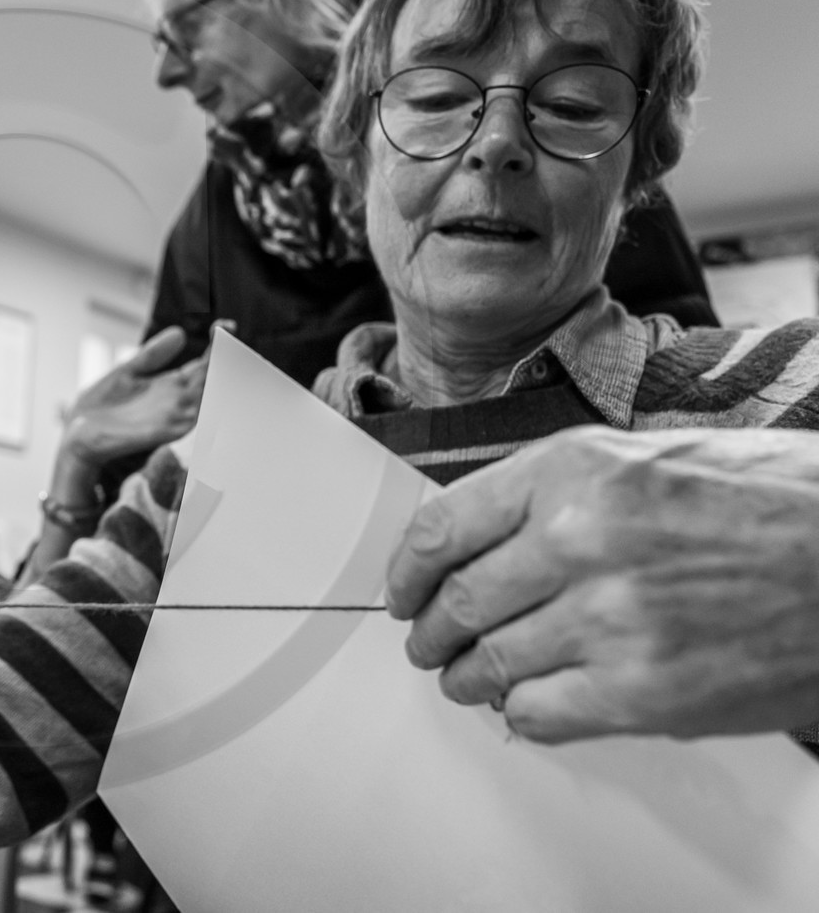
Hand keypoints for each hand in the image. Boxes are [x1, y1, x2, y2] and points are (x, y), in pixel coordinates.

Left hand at [60, 325, 212, 469]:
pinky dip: (200, 404)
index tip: (225, 324)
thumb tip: (181, 333)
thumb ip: (152, 355)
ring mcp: (170, 419)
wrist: (75, 436)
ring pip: (204, 397)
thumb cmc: (101, 409)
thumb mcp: (127, 373)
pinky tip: (207, 386)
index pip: (204, 366)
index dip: (216, 346)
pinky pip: (188, 419)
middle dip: (223, 358)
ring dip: (215, 378)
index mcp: (170, 388)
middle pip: (209, 379)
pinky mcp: (158, 433)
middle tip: (227, 331)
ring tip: (224, 352)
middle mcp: (176, 404)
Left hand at [385, 426, 818, 742]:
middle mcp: (579, 539)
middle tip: (426, 643)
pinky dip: (522, 713)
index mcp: (572, 470)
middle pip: (458, 602)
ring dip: (467, 678)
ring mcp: (611, 619)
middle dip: (429, 631)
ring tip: (469, 678)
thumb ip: (554, 494)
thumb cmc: (770, 501)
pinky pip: (540, 714)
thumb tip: (478, 539)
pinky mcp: (645, 691)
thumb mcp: (642, 458)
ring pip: (490, 664)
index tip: (401, 591)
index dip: (407, 571)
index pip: (441, 527)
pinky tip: (529, 703)